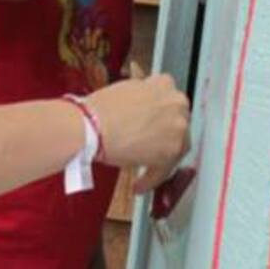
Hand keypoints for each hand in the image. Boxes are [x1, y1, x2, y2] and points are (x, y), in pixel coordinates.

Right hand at [86, 74, 189, 192]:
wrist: (91, 127)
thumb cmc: (100, 110)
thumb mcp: (127, 89)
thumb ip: (144, 96)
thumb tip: (145, 108)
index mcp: (165, 84)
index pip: (170, 100)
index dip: (160, 113)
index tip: (155, 121)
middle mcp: (176, 104)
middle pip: (177, 123)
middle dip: (165, 135)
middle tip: (150, 144)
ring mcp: (177, 128)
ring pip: (175, 148)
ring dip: (160, 159)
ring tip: (143, 168)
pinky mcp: (171, 152)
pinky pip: (163, 170)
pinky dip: (151, 178)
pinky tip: (139, 184)